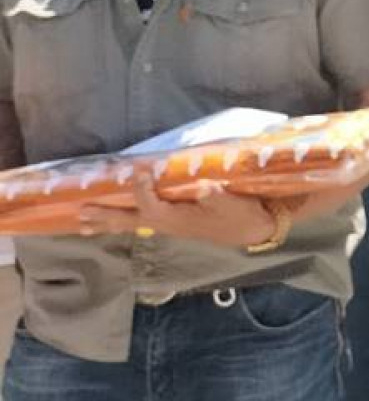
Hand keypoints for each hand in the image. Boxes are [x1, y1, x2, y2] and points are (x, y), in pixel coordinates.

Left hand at [75, 172, 283, 250]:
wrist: (254, 230)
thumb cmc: (242, 214)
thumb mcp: (232, 202)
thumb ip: (217, 195)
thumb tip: (206, 187)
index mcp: (178, 219)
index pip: (151, 204)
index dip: (142, 188)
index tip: (139, 171)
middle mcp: (168, 225)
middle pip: (130, 221)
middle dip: (105, 216)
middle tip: (81, 212)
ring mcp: (169, 227)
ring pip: (132, 225)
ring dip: (108, 223)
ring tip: (84, 224)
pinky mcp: (174, 225)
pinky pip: (141, 224)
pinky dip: (123, 222)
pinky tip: (115, 223)